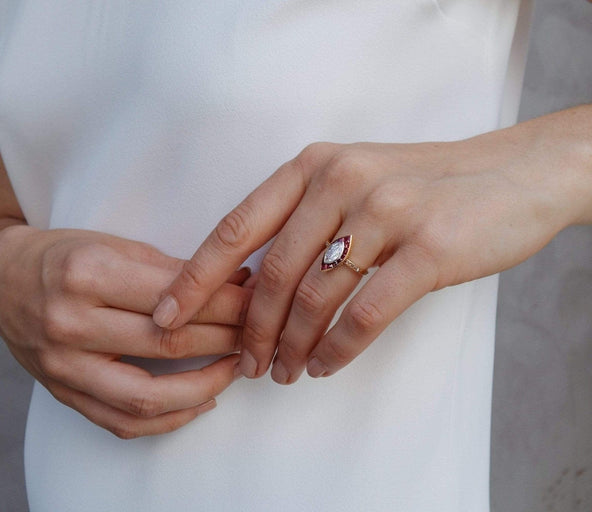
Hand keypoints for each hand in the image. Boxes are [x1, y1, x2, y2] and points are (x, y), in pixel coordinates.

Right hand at [0, 225, 249, 437]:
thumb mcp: (111, 243)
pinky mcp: (63, 393)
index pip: (175, 297)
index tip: (258, 301)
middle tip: (258, 331)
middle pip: (168, 343)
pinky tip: (201, 402)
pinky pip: (122, 422)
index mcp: (86, 274)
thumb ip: (168, 268)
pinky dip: (169, 419)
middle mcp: (70, 323)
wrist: (0, 282)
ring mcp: (63, 365)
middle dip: (226, 338)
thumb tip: (233, 284)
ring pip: (149, 394)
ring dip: (206, 386)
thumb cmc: (62, 255)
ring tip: (237, 368)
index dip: (226, 302)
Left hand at [155, 110, 589, 383]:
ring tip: (283, 372)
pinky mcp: (428, 247)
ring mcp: (386, 211)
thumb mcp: (352, 181)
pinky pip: (365, 313)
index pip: (236, 227)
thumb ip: (302, 220)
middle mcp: (341, 180)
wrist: (510, 175)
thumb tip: (249, 287)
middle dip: (249, 329)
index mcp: (312, 165)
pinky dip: (337, 348)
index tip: (167, 316)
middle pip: (272, 273)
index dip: (195, 277)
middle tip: (243, 364)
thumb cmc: (421, 185)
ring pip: (315, 297)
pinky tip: (324, 364)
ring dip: (291, 345)